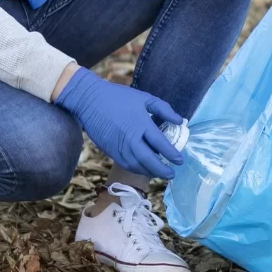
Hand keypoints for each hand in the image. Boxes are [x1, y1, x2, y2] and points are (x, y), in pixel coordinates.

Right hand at [55, 68, 184, 179]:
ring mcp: (119, 146)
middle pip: (148, 160)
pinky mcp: (110, 150)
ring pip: (136, 165)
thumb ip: (164, 109)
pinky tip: (144, 169)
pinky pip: (125, 164)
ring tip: (160, 174)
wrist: (90, 100)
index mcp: (141, 123)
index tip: (180, 160)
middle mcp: (130, 138)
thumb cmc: (119, 97)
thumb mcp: (144, 98)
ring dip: (149, 172)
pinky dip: (136, 169)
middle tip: (172, 174)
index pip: (160, 143)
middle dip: (161, 170)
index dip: (171, 154)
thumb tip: (180, 121)